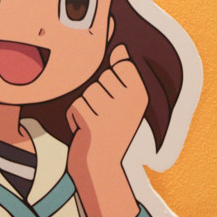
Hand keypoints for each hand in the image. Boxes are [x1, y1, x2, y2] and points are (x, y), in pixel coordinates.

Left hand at [66, 44, 146, 177]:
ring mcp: (112, 113)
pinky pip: (76, 105)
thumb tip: (120, 49)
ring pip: (87, 91)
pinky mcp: (93, 122)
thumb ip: (122, 75)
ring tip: (94, 123)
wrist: (101, 168)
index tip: (115, 100)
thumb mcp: (123, 103)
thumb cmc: (111, 132)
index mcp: (142, 96)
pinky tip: (85, 130)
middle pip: (101, 77)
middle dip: (96, 94)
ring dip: (84, 106)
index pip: (123, 65)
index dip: (111, 80)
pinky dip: (75, 117)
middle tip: (103, 115)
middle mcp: (131, 103)